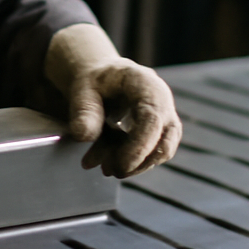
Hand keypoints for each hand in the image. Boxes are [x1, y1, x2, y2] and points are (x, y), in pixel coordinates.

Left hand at [45, 24, 182, 177]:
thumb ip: (83, 110)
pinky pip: (150, 152)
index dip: (139, 146)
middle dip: (140, 162)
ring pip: (160, 150)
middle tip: (112, 171)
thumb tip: (84, 135)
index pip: (153, 119)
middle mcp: (162, 101)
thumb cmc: (94, 80)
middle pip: (167, 139)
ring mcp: (163, 118)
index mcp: (146, 84)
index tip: (121, 165)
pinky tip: (103, 161)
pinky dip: (129, 161)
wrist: (101, 77)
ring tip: (105, 168)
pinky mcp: (157, 132)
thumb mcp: (82, 89)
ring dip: (134, 165)